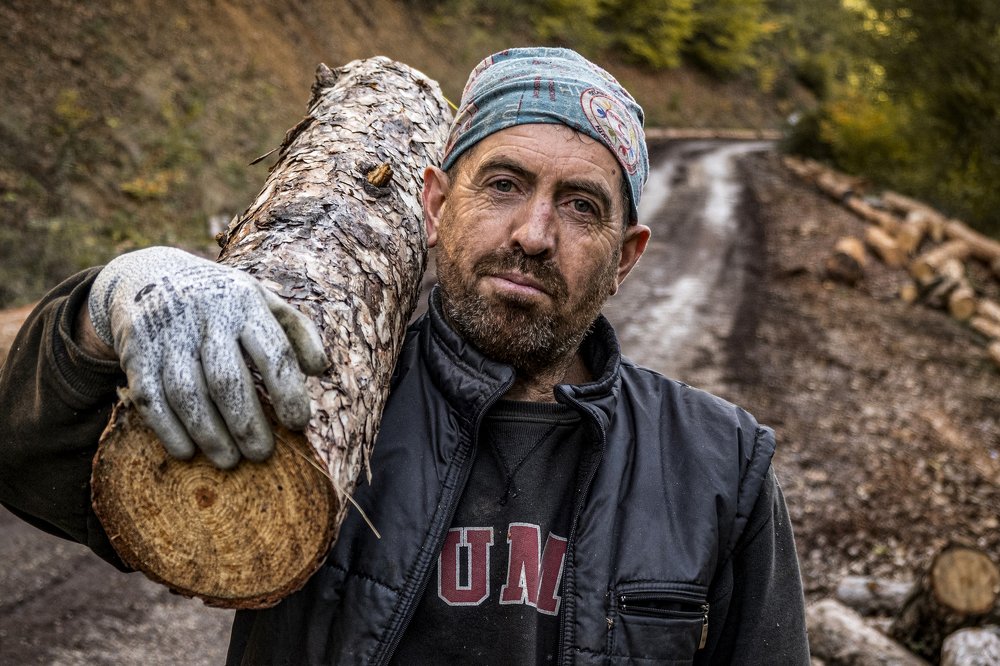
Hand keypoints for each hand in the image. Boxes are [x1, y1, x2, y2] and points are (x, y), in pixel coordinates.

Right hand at [88, 247, 327, 467]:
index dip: (288, 391)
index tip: (298, 423)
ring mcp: (167, 335)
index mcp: (244, 303)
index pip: (272, 352)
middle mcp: (205, 317)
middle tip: (263, 454)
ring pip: (187, 394)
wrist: (146, 274)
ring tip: (230, 461)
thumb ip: (296, 330)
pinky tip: (186, 451)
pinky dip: (168, 429)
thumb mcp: (261, 299)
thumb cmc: (221, 298)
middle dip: (246, 424)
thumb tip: (321, 369)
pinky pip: (150, 398)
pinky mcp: (137, 353)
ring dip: (210, 434)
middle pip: (226, 380)